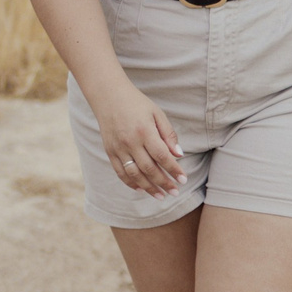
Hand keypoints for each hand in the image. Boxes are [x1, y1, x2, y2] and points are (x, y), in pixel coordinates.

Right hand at [90, 81, 184, 197]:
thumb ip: (168, 134)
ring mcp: (118, 148)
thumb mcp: (157, 114)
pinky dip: (131, 183)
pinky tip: (142, 189)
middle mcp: (130, 142)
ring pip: (134, 174)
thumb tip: (178, 155)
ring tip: (161, 196)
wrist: (109, 96)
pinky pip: (120, 172)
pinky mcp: (109, 151)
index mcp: (144, 131)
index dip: (174, 170)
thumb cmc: (137, 104)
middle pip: (149, 169)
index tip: (183, 180)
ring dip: (149, 188)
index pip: (162, 156)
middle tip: (175, 192)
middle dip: (164, 183)